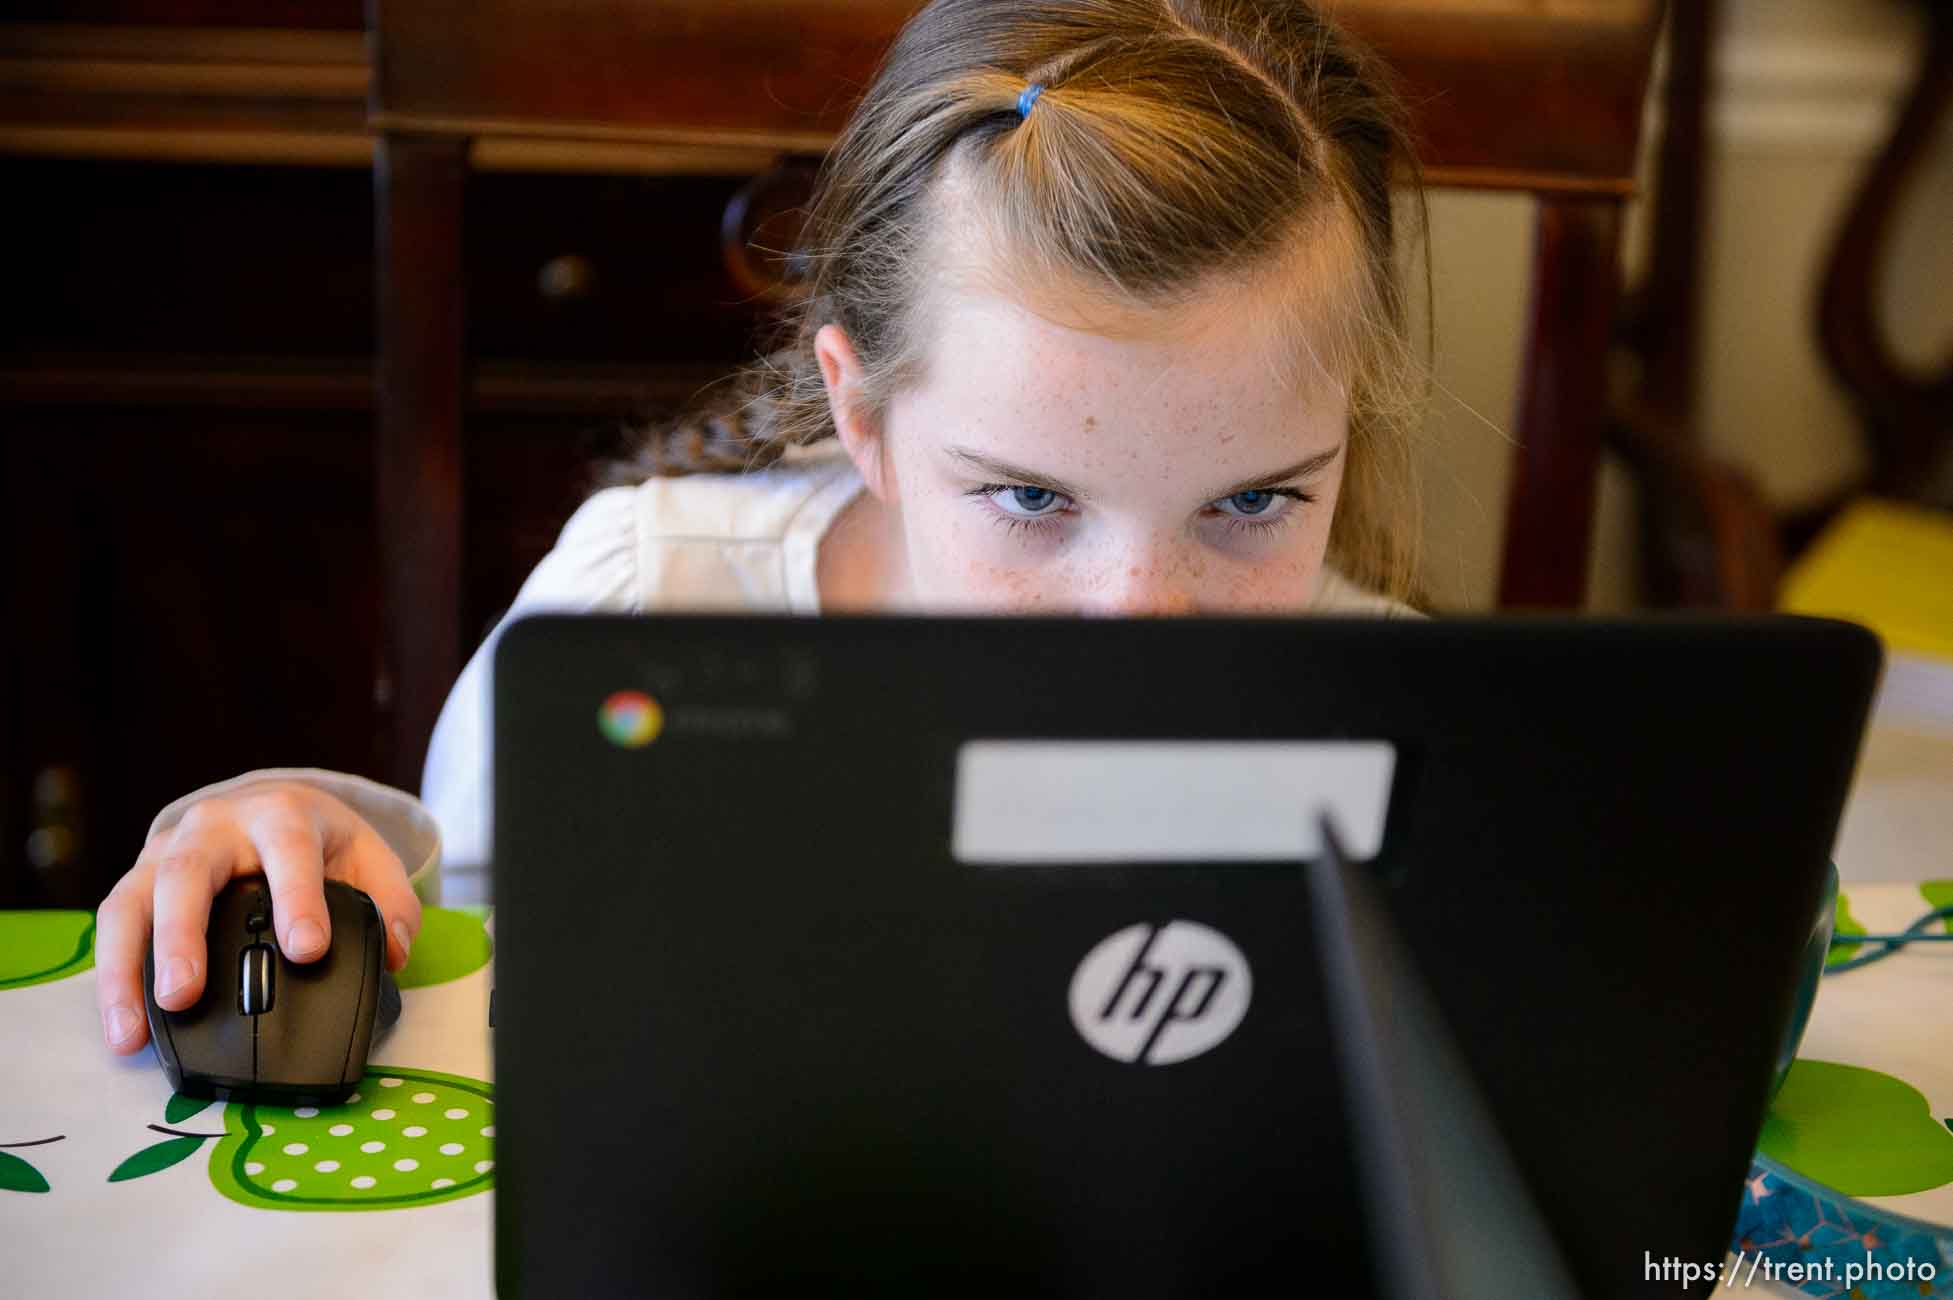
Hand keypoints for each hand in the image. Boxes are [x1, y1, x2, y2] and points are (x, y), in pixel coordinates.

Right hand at [95, 781, 421, 1055]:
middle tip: (185, 995)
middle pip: (188, 873)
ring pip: (133, 902)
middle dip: (182, 936)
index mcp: (280, 815)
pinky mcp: (137, 880)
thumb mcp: (366, 855)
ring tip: (132, 1030)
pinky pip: (112, 925)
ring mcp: (166, 852)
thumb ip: (390, 901)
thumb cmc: (316, 838)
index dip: (298, 898)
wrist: (267, 804)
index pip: (289, 851)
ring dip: (127, 968)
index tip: (307, 949)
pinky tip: (123, 1028)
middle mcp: (214, 828)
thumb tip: (394, 953)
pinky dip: (111, 979)